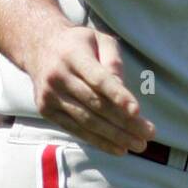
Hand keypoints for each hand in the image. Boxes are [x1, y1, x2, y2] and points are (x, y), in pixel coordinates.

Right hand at [26, 26, 155, 155]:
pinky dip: (98, 141)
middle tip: (149, 133)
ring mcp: (50, 96)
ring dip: (115, 136)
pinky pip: (76, 130)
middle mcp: (58, 76)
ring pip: (87, 121)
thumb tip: (123, 88)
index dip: (118, 95)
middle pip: (95, 104)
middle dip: (124, 122)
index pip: (98, 79)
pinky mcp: (45, 110)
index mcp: (73, 55)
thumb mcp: (98, 39)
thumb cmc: (78, 43)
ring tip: (139, 144)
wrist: (38, 48)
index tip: (137, 111)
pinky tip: (118, 148)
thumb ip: (113, 60)